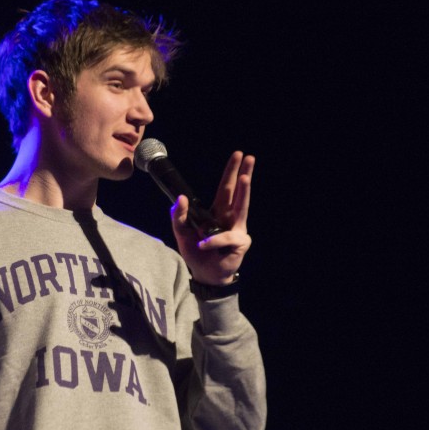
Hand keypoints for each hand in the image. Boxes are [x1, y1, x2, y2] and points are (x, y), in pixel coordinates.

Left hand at [171, 151, 254, 285]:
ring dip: (244, 192)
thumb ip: (179, 216)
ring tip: (246, 178)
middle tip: (249, 157)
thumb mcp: (182, 232)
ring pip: (242, 208)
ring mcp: (238, 229)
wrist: (205, 274)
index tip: (238, 155)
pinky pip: (225, 238)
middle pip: (238, 192)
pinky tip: (203, 244)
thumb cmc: (197, 252)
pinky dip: (213, 241)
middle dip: (244, 173)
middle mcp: (231, 217)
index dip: (231, 171)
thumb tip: (180, 198)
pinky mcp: (239, 243)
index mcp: (218, 211)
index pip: (226, 187)